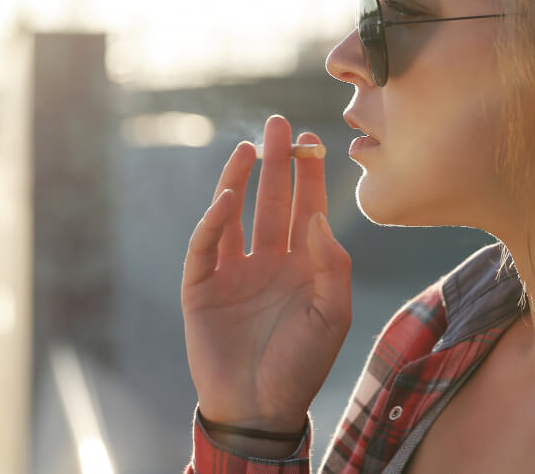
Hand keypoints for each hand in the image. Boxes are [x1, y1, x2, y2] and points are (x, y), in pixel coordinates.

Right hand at [181, 114, 352, 437]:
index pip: (308, 209)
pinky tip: (229, 196)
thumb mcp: (332, 315)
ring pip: (237, 213)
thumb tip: (317, 215)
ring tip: (250, 146)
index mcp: (303, 266)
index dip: (310, 176)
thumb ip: (331, 264)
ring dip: (242, 179)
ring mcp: (233, 271)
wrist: (259, 408)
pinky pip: (207, 245)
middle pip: (272, 200)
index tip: (313, 141)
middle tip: (278, 125)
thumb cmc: (301, 365)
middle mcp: (268, 260)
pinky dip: (215, 219)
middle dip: (276, 162)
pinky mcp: (202, 285)